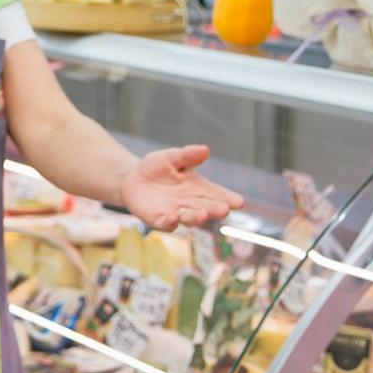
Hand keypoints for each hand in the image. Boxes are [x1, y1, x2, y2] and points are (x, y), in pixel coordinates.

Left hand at [120, 145, 245, 230]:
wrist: (133, 178)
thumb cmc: (158, 168)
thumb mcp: (172, 157)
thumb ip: (187, 155)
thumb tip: (205, 149)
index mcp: (199, 189)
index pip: (218, 195)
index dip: (229, 199)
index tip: (239, 202)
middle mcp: (191, 204)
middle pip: (207, 209)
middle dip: (215, 210)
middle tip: (223, 210)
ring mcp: (175, 213)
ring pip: (189, 219)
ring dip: (195, 218)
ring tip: (202, 215)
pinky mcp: (157, 219)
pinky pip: (165, 224)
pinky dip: (169, 222)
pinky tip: (173, 218)